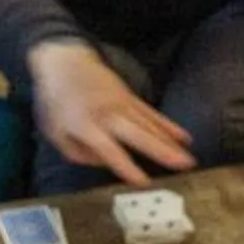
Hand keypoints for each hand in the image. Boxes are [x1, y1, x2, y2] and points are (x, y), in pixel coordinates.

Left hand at [27, 41, 194, 186]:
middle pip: (138, 135)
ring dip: (170, 142)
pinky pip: (151, 114)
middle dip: (162, 151)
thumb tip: (104, 163)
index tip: (144, 182)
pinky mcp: (130, 97)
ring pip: (150, 125)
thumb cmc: (56, 102)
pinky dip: (168, 126)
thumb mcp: (54, 132)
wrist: (65, 61)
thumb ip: (77, 153)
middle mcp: (108, 115)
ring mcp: (122, 104)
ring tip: (189, 159)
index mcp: (86, 126)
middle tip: (184, 165)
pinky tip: (184, 137)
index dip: (127, 166)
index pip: (109, 150)